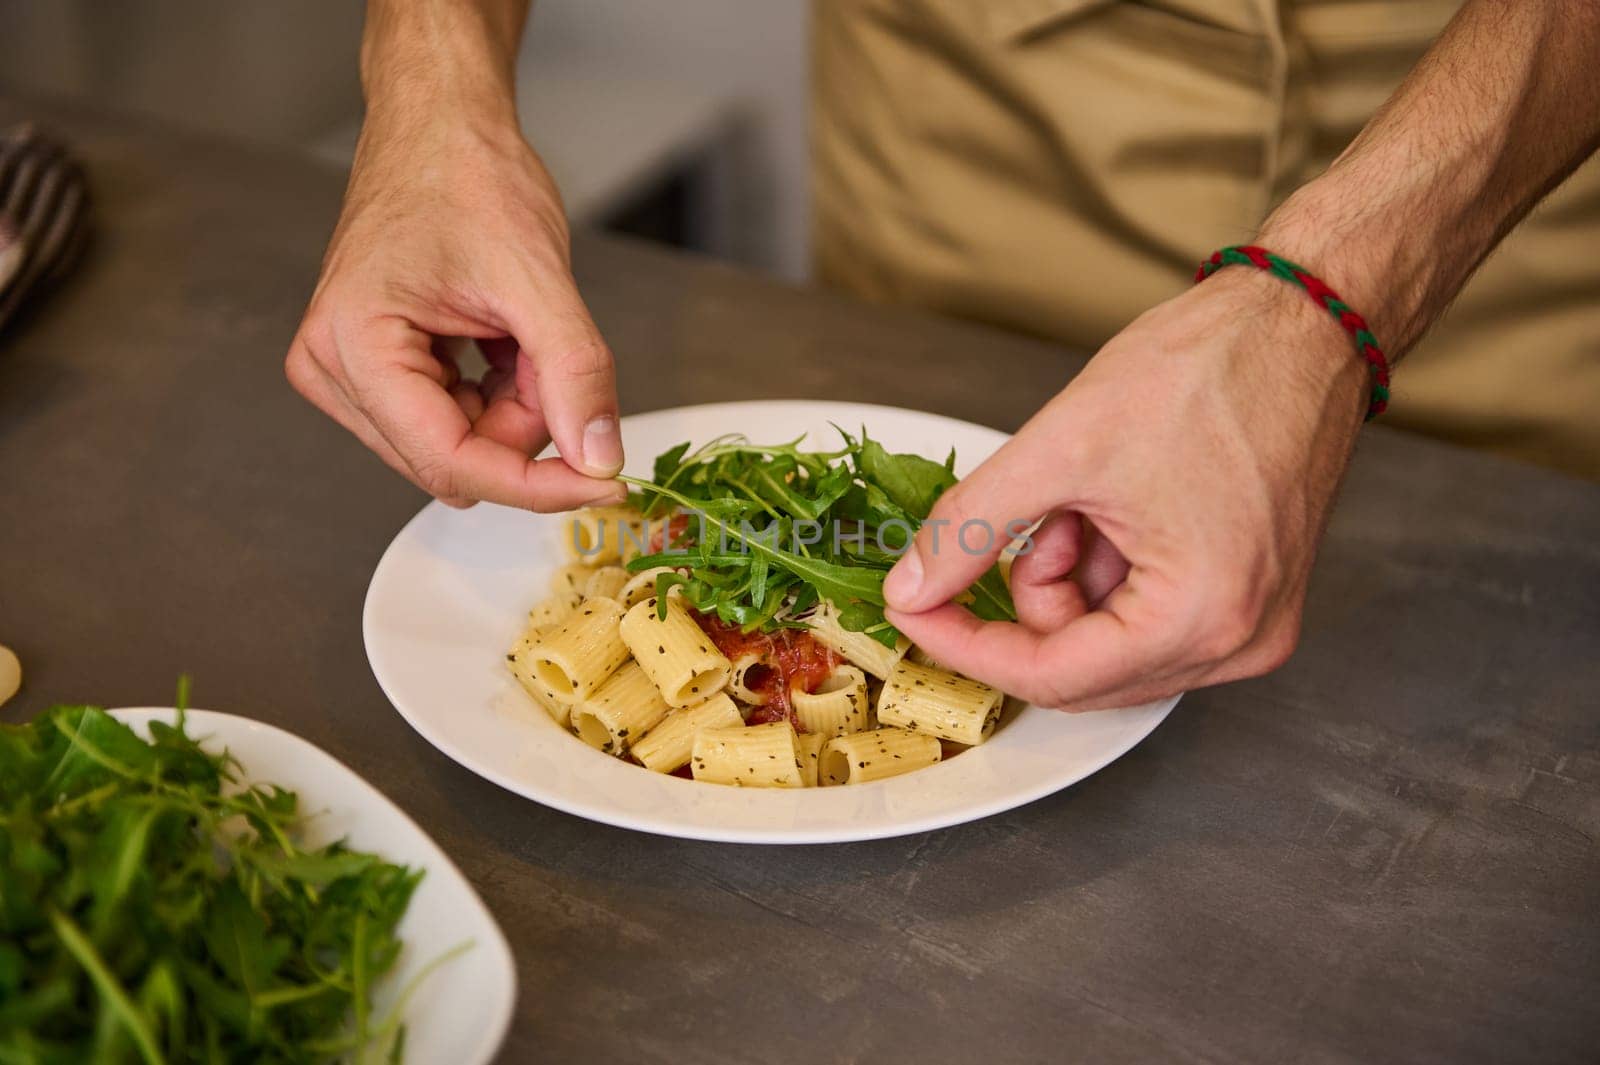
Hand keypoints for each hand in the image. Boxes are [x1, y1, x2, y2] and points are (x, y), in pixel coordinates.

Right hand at [285, 107, 625, 509]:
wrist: (441, 123)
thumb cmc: (465, 174)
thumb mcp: (537, 277)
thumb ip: (574, 373)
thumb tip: (598, 458)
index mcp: (352, 345)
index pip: (450, 462)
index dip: (537, 485)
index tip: (606, 482)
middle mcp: (334, 367)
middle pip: (455, 458)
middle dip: (523, 423)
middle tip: (547, 351)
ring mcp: (351, 371)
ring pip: (461, 444)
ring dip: (513, 405)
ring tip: (518, 330)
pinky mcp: (377, 369)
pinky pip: (455, 420)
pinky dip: (499, 393)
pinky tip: (502, 339)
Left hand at [882, 268, 1367, 709]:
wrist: (1301, 322)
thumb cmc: (1212, 369)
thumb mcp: (1061, 446)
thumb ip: (971, 527)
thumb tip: (910, 590)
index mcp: (1201, 616)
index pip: (1051, 677)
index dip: (964, 645)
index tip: (912, 609)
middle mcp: (1238, 641)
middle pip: (1081, 670)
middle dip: (1034, 595)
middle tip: (1035, 516)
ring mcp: (1250, 623)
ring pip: (1106, 643)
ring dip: (1070, 577)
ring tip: (1086, 493)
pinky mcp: (1248, 595)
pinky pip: (1145, 615)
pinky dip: (1107, 569)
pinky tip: (1116, 504)